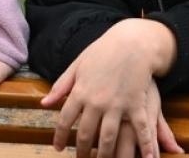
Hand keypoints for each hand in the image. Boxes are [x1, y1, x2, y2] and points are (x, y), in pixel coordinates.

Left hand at [40, 19, 177, 157]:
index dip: (60, 137)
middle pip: (86, 134)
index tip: (58, 148)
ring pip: (108, 137)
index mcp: (80, 91)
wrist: (131, 41)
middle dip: (82, 151)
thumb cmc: (103, 51)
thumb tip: (44, 103)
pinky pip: (139, 130)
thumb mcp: (78, 65)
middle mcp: (96, 101)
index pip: (65, 120)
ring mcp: (117, 104)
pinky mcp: (136, 104)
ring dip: (105, 155)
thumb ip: (61, 86)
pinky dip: (144, 147)